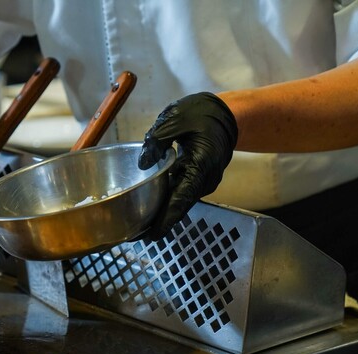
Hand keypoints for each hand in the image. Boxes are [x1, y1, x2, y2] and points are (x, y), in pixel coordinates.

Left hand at [138, 92, 237, 236]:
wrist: (225, 114)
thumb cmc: (201, 114)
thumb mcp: (176, 119)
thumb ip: (158, 140)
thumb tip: (142, 163)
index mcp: (202, 165)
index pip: (182, 198)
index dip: (166, 218)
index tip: (153, 236)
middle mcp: (204, 179)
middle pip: (178, 206)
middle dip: (157, 222)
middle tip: (133, 236)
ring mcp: (202, 181)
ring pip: (178, 201)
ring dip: (159, 213)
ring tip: (135, 226)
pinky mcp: (196, 179)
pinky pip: (179, 194)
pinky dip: (165, 202)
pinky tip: (146, 208)